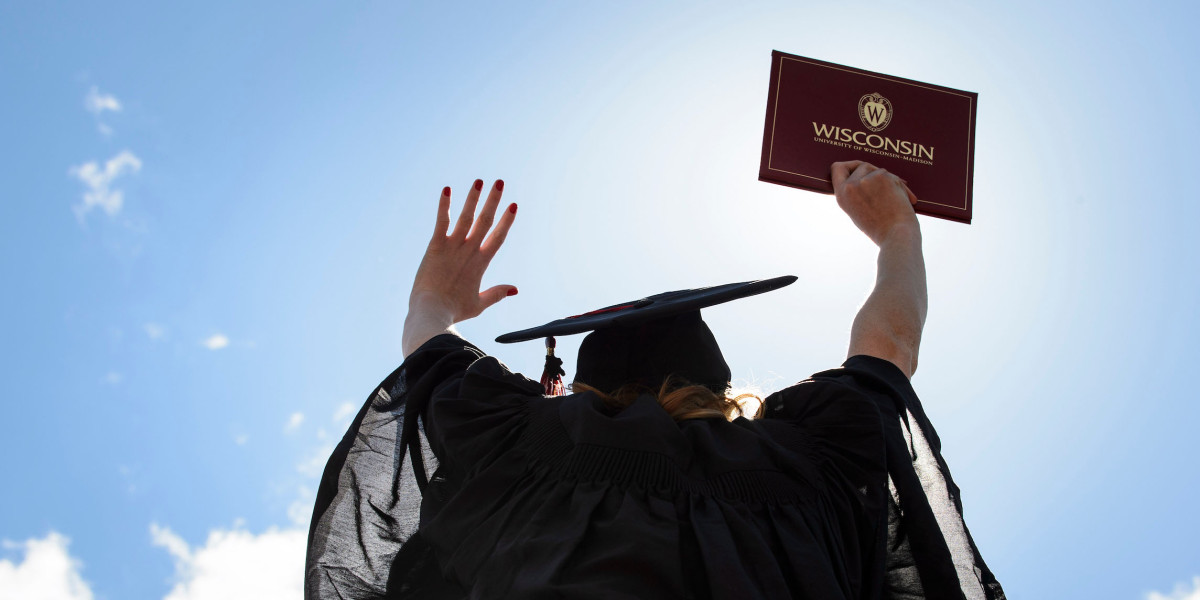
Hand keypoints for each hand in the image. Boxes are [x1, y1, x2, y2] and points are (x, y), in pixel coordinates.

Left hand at [408, 179, 517, 325]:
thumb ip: (497, 293)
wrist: (432, 312)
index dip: (507, 220)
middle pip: (485, 221)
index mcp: (481, 263)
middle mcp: (470, 250)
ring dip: (473, 197)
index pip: (498, 236)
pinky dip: (445, 205)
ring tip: (479, 181)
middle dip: (493, 200)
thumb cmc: (454, 311)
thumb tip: (515, 289)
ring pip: (467, 217)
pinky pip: (441, 221)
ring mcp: (453, 246)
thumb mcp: (479, 304)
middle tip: (500, 182)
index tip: (513, 205)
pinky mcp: (435, 246)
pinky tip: (447, 189)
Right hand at [831, 161, 919, 245]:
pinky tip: (904, 199)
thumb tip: (864, 174)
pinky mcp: (882, 177)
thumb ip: (855, 192)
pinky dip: (900, 185)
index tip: (858, 169)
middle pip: (861, 166)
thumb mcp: (857, 211)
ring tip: (893, 199)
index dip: (848, 166)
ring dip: (888, 180)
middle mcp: (850, 186)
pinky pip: (892, 175)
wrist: (896, 235)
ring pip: (878, 169)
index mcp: (841, 195)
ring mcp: (865, 180)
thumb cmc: (880, 228)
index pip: (837, 168)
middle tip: (884, 185)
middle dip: (874, 172)